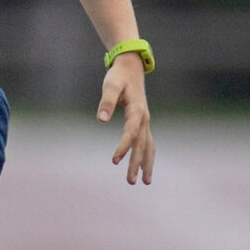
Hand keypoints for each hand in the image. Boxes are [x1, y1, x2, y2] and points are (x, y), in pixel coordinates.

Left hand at [98, 55, 154, 183]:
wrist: (131, 67)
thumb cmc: (119, 76)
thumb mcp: (110, 85)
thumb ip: (106, 102)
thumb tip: (101, 120)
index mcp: (137, 110)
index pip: (131, 133)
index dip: (124, 147)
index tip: (115, 161)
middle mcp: (144, 119)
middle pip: (141, 145)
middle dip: (137, 164)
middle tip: (130, 182)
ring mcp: (145, 122)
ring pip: (148, 147)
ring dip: (147, 164)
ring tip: (145, 182)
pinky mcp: (143, 123)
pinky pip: (148, 143)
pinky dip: (147, 156)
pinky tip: (145, 168)